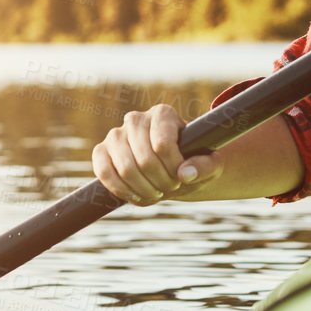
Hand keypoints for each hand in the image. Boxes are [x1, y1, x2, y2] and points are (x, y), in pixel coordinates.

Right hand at [91, 104, 221, 205]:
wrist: (171, 167)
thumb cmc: (192, 162)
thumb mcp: (210, 164)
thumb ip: (205, 166)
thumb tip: (185, 174)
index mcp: (163, 114)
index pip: (162, 144)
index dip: (173, 168)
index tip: (181, 177)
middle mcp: (136, 119)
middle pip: (144, 160)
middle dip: (160, 182)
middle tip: (170, 188)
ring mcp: (116, 134)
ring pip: (125, 169)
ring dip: (144, 190)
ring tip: (157, 193)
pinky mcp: (101, 151)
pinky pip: (104, 172)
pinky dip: (121, 190)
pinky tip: (137, 196)